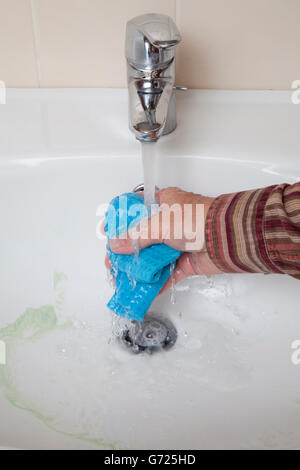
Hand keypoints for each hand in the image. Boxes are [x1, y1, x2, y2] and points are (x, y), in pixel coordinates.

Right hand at [106, 187, 220, 291]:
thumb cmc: (197, 219)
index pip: (136, 209)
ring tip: (123, 278)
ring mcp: (178, 242)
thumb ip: (136, 237)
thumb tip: (116, 245)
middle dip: (126, 250)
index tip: (107, 232)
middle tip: (113, 261)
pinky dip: (156, 280)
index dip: (121, 220)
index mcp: (164, 202)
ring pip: (153, 256)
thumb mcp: (160, 224)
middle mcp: (170, 221)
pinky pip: (167, 272)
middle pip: (142, 236)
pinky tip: (144, 288)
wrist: (227, 238)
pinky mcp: (186, 260)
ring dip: (139, 267)